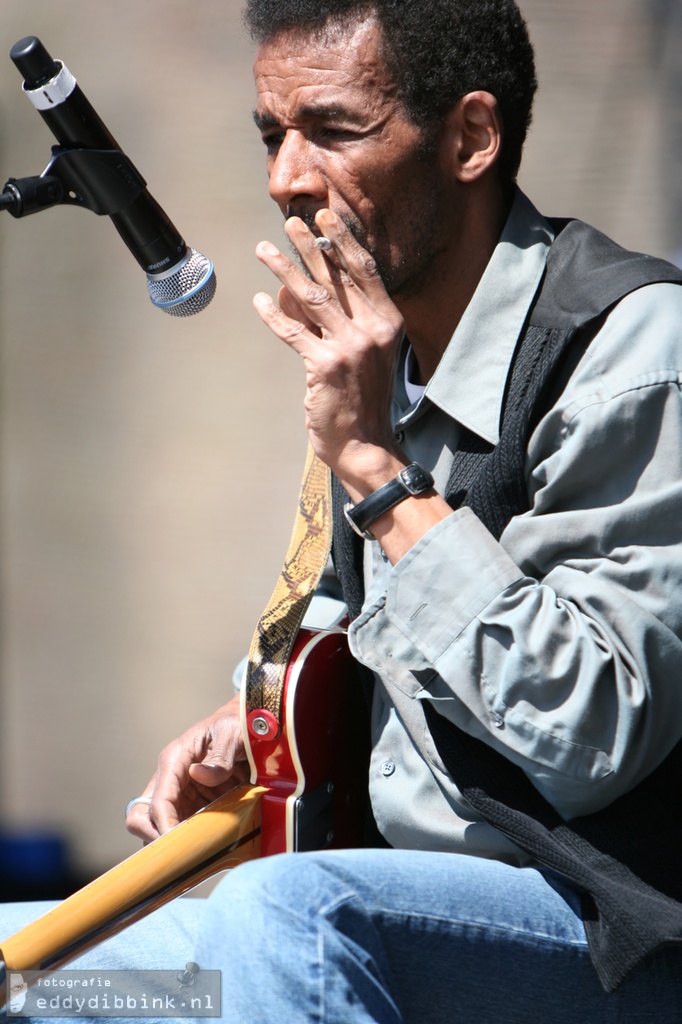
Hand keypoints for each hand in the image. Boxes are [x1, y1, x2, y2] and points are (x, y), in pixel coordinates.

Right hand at [126, 694, 249, 842]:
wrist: (247, 722)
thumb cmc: (237, 724)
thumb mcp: (233, 734)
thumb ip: (220, 756)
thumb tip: (199, 774)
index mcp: (174, 760)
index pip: (158, 801)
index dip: (164, 826)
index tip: (177, 846)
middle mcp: (170, 779)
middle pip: (143, 818)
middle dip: (155, 839)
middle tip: (179, 856)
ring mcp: (179, 793)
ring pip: (159, 828)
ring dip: (173, 843)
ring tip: (196, 856)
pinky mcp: (192, 803)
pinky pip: (181, 827)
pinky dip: (188, 840)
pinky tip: (206, 848)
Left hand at [254, 209, 406, 497]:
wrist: (365, 444)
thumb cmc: (361, 401)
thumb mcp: (361, 355)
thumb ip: (334, 322)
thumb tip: (295, 292)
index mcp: (388, 323)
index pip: (364, 272)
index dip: (343, 241)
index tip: (325, 217)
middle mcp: (374, 330)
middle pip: (337, 277)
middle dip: (311, 245)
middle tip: (290, 222)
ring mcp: (351, 347)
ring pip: (312, 297)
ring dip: (284, 270)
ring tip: (264, 249)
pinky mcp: (326, 365)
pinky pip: (293, 332)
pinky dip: (273, 315)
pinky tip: (258, 301)